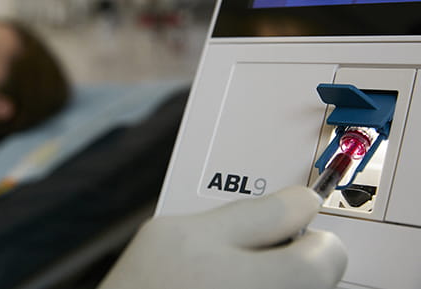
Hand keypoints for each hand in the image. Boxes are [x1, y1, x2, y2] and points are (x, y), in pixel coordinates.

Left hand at [98, 186, 346, 288]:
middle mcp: (201, 251)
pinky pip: (211, 218)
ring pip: (248, 206)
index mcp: (234, 285)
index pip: (318, 255)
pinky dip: (223, 236)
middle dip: (302, 223)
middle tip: (302, 246)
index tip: (325, 262)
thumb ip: (283, 287)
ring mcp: (173, 233)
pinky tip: (214, 262)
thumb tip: (312, 271)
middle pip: (287, 204)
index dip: (328, 258)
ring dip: (258, 230)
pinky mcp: (156, 228)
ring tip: (250, 260)